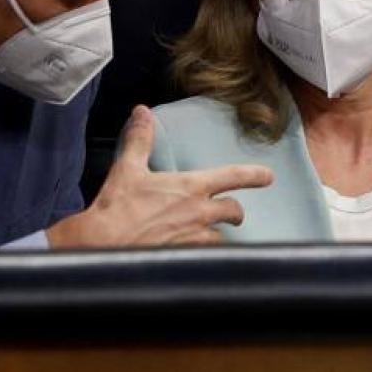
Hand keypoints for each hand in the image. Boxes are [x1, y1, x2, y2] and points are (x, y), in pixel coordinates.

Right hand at [47, 105, 273, 247]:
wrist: (102, 244)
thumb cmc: (116, 207)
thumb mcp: (128, 168)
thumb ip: (140, 139)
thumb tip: (142, 112)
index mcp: (190, 187)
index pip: (233, 177)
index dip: (254, 175)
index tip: (268, 176)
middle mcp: (199, 213)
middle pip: (234, 211)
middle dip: (235, 212)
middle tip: (233, 215)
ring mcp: (195, 239)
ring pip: (220, 236)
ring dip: (215, 234)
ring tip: (205, 235)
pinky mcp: (186, 258)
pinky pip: (205, 257)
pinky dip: (201, 254)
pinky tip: (191, 253)